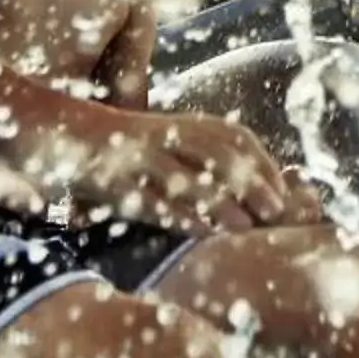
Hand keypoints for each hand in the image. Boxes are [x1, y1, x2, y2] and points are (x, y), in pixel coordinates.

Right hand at [89, 113, 322, 234]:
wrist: (73, 135)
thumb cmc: (140, 150)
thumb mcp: (179, 143)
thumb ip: (214, 162)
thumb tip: (266, 193)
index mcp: (187, 126)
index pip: (236, 139)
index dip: (263, 165)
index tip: (284, 195)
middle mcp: (165, 135)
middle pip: (215, 153)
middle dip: (249, 181)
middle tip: (276, 211)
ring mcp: (138, 156)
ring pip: (181, 175)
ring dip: (216, 200)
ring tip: (242, 226)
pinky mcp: (112, 180)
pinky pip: (146, 198)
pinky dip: (174, 214)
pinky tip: (198, 232)